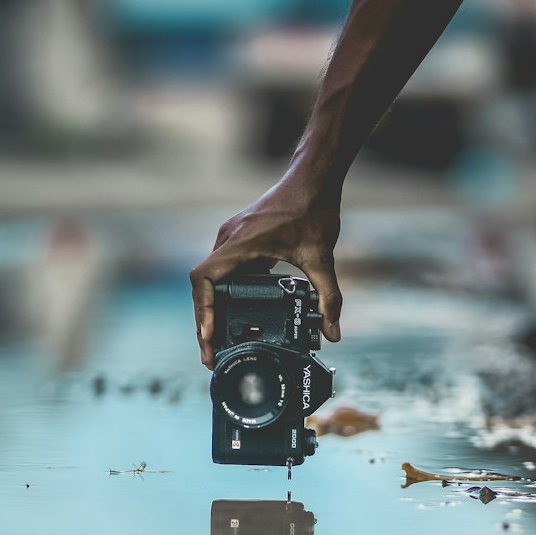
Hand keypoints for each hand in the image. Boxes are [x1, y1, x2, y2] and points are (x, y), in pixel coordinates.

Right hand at [189, 172, 342, 367]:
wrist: (313, 178)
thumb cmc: (312, 208)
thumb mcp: (322, 258)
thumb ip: (328, 297)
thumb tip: (333, 333)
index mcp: (240, 243)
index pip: (203, 279)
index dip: (202, 310)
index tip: (208, 335)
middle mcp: (228, 241)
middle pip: (202, 289)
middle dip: (204, 324)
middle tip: (210, 356)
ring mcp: (231, 241)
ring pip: (209, 283)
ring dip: (209, 313)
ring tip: (215, 345)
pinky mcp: (239, 243)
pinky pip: (221, 275)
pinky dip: (220, 299)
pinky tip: (229, 320)